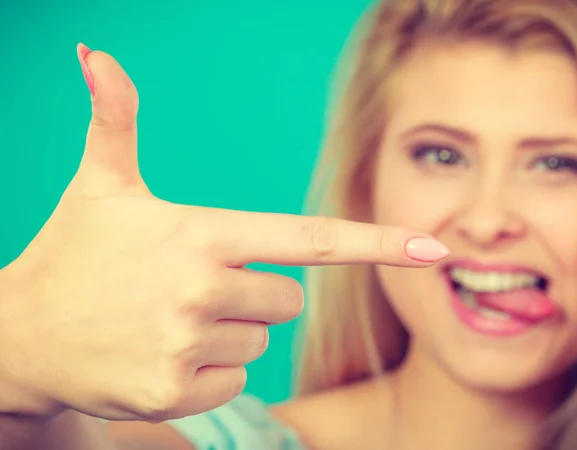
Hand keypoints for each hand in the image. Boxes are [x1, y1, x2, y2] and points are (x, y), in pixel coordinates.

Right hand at [0, 45, 448, 422]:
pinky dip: (207, 371)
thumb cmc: (71, 253)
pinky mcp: (176, 393)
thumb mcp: (98, 184)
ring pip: (259, 341)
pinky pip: (234, 379)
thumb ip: (115, 121)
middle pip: (286, 299)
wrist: (19, 334)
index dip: (378, 242)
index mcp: (203, 234)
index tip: (432, 248)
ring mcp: (188, 346)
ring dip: (227, 331)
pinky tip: (160, 355)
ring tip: (168, 320)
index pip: (311, 238)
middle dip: (252, 293)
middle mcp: (203, 289)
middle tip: (190, 286)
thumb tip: (98, 55)